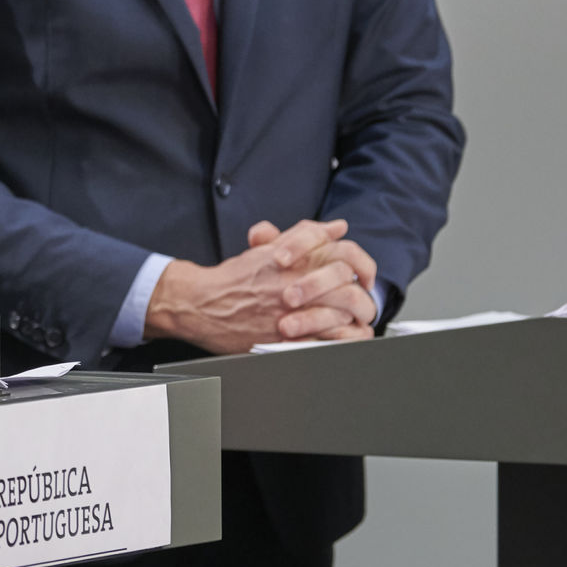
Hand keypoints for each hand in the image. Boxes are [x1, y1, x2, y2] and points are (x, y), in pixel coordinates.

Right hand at [144, 218, 376, 354]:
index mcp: (297, 258)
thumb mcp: (269, 248)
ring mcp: (294, 310)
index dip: (363, 265)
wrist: (201, 304)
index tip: (364, 276)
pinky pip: (328, 339)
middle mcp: (297, 281)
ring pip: (343, 313)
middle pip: (350, 285)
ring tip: (356, 322)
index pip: (346, 253)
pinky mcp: (288, 336)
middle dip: (363, 296)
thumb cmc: (234, 278)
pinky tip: (342, 337)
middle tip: (363, 302)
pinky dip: (341, 339)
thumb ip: (306, 236)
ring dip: (355, 318)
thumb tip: (337, 228)